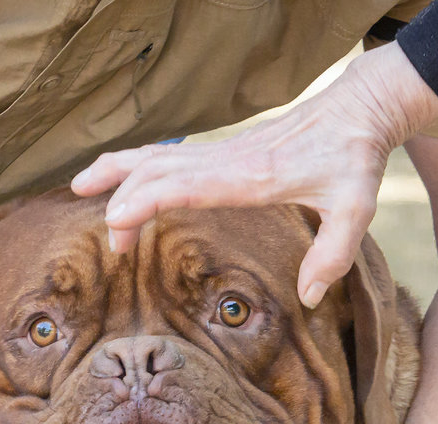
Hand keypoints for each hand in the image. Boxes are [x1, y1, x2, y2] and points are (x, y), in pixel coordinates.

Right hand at [70, 42, 437, 307]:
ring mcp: (223, 153)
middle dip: (122, 200)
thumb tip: (308, 297)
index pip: (183, 184)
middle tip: (110, 244)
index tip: (116, 226)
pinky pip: (169, 155)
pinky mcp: (225, 153)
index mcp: (250, 176)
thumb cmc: (354, 160)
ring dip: (118, 172)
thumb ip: (333, 254)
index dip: (144, 202)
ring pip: (156, 155)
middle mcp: (228, 161)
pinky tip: (123, 177)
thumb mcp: (355, 209)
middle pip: (156, 170)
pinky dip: (138, 164)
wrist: (356, 112)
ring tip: (81, 189)